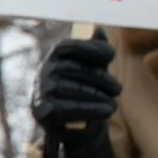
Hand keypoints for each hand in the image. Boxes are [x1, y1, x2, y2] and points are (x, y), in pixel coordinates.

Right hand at [32, 33, 118, 157]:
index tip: (110, 55)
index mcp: (55, 59)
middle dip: (99, 78)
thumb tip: (97, 29)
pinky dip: (89, 109)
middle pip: (71, 69)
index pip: (66, 47)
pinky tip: (106, 110)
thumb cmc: (88, 94)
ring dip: (96, 96)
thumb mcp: (94, 71)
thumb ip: (96, 51)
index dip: (88, 48)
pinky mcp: (42, 111)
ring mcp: (40, 92)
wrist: (78, 128)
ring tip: (113, 104)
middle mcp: (44, 72)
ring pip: (69, 89)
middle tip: (117, 89)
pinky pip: (65, 108)